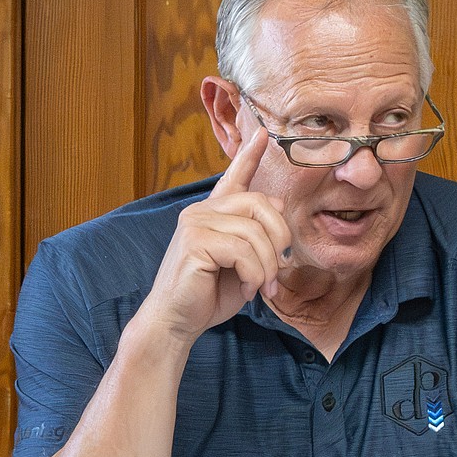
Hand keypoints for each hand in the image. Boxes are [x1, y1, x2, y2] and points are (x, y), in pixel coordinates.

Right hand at [141, 125, 291, 342]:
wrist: (177, 322)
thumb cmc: (208, 294)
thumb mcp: (242, 262)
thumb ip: (256, 234)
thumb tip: (278, 203)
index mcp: (212, 214)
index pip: (233, 177)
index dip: (250, 156)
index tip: (264, 134)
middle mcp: (201, 211)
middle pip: (260, 204)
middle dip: (279, 238)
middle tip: (279, 269)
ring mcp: (195, 223)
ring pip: (254, 232)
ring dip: (266, 265)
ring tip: (261, 287)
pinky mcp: (194, 242)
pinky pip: (243, 251)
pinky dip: (254, 274)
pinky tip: (248, 289)